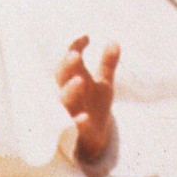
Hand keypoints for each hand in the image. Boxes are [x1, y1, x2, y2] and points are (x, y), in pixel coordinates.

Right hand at [56, 35, 120, 161]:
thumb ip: (107, 64)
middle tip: (75, 55)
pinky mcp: (76, 132)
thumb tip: (115, 41)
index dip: (75, 48)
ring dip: (70, 91)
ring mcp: (70, 113)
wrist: (92, 139)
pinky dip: (78, 122)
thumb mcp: (103, 85)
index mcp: (73, 81)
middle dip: (67, 67)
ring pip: (64, 102)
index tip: (86, 38)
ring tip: (80, 80)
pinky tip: (84, 117)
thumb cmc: (93, 106)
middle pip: (62, 79)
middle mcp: (68, 96)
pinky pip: (74, 127)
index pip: (69, 62)